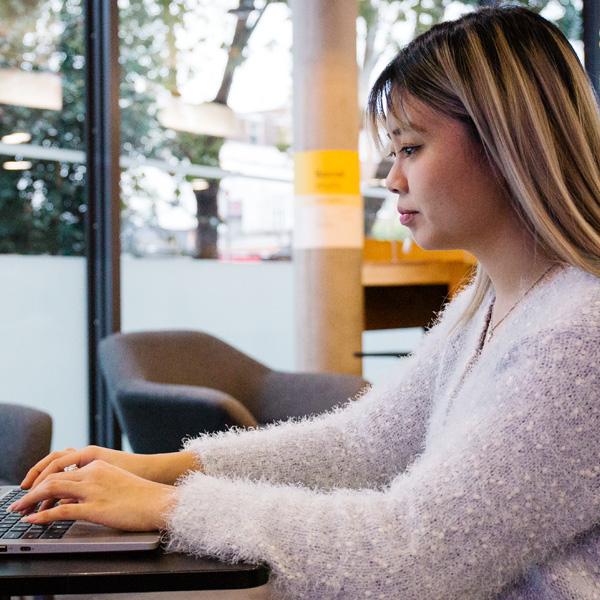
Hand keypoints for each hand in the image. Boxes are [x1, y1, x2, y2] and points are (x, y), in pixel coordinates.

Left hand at [10, 460, 176, 530]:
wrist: (159, 500)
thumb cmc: (142, 492)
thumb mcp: (115, 478)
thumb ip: (94, 480)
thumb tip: (74, 494)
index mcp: (97, 462)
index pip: (61, 465)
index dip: (42, 476)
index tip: (32, 487)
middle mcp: (93, 472)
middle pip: (52, 476)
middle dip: (31, 488)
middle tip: (19, 500)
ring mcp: (93, 489)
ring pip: (52, 489)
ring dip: (30, 500)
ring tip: (19, 509)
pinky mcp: (95, 507)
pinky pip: (61, 511)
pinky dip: (43, 516)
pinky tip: (34, 520)